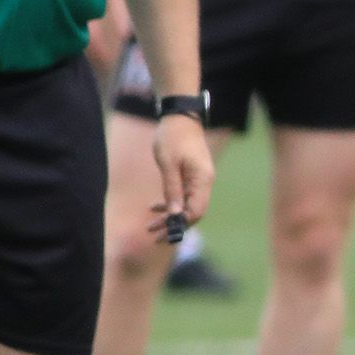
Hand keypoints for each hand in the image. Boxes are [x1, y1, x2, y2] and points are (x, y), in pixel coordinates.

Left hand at [151, 115, 213, 240]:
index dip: (181, 224)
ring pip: (187, 205)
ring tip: (150, 226)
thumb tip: (174, 214)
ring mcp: (199, 179)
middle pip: (192, 211)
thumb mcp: (168, 164)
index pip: (196, 211)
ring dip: (170, 216)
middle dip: (174, 225)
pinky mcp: (193, 176)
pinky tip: (154, 206)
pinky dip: (171, 203)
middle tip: (154, 236)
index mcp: (202, 180)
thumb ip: (171, 189)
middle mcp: (204, 182)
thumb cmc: (173, 138)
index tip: (164, 234)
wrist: (180, 118)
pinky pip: (184, 196)